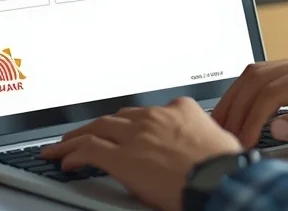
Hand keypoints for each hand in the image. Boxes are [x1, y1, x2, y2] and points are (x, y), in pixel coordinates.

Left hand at [40, 96, 241, 210]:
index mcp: (180, 109)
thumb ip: (198, 136)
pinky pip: (90, 150)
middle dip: (98, 126)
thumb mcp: (216, 139)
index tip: (124, 131)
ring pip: (97, 129)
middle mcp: (155, 117)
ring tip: (63, 146)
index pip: (147, 113)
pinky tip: (66, 161)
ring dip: (76, 138)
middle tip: (83, 133)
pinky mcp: (123, 156)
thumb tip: (197, 147)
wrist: (219, 178)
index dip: (131, 123)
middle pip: (116, 118)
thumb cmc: (223, 165)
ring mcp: (137, 135)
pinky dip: (74, 154)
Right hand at [212, 53, 287, 151]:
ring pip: (260, 74)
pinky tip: (244, 111)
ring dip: (239, 97)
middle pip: (258, 76)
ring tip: (224, 124)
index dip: (251, 118)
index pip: (272, 91)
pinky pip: (271, 79)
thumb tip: (277, 126)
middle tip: (222, 134)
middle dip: (236, 106)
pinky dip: (252, 95)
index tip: (240, 142)